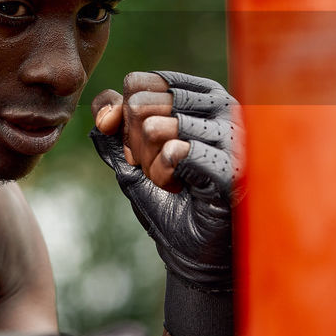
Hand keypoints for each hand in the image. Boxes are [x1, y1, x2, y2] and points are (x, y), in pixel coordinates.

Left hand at [90, 72, 243, 334]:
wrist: (193, 252)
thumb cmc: (169, 201)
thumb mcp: (132, 160)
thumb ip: (113, 129)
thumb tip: (103, 108)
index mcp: (198, 94)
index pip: (137, 83)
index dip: (121, 117)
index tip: (136, 147)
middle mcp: (219, 104)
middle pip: (142, 103)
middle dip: (134, 144)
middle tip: (156, 167)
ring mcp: (229, 132)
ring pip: (156, 127)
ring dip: (149, 164)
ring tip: (170, 180)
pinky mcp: (232, 163)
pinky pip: (176, 152)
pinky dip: (163, 174)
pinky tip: (177, 187)